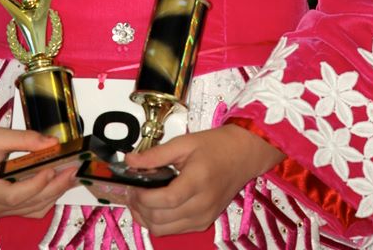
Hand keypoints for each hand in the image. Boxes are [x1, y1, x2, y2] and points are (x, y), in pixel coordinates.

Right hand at [0, 118, 77, 218]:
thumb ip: (26, 139)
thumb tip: (54, 143)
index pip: (13, 195)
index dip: (35, 185)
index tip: (52, 168)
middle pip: (27, 205)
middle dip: (54, 188)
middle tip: (74, 170)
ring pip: (31, 209)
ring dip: (52, 194)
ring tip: (70, 175)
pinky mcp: (0, 207)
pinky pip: (27, 208)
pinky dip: (43, 196)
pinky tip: (57, 181)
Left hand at [124, 125, 283, 235]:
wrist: (243, 155)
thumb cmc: (215, 146)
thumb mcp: (185, 142)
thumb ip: (156, 154)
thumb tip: (129, 161)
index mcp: (198, 181)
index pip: (166, 200)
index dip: (143, 197)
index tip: (132, 185)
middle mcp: (202, 205)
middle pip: (161, 219)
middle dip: (139, 208)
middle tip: (131, 191)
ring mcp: (204, 217)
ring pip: (164, 230)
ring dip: (146, 219)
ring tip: (139, 200)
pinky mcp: (204, 223)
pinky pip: (175, 230)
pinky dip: (159, 222)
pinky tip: (155, 206)